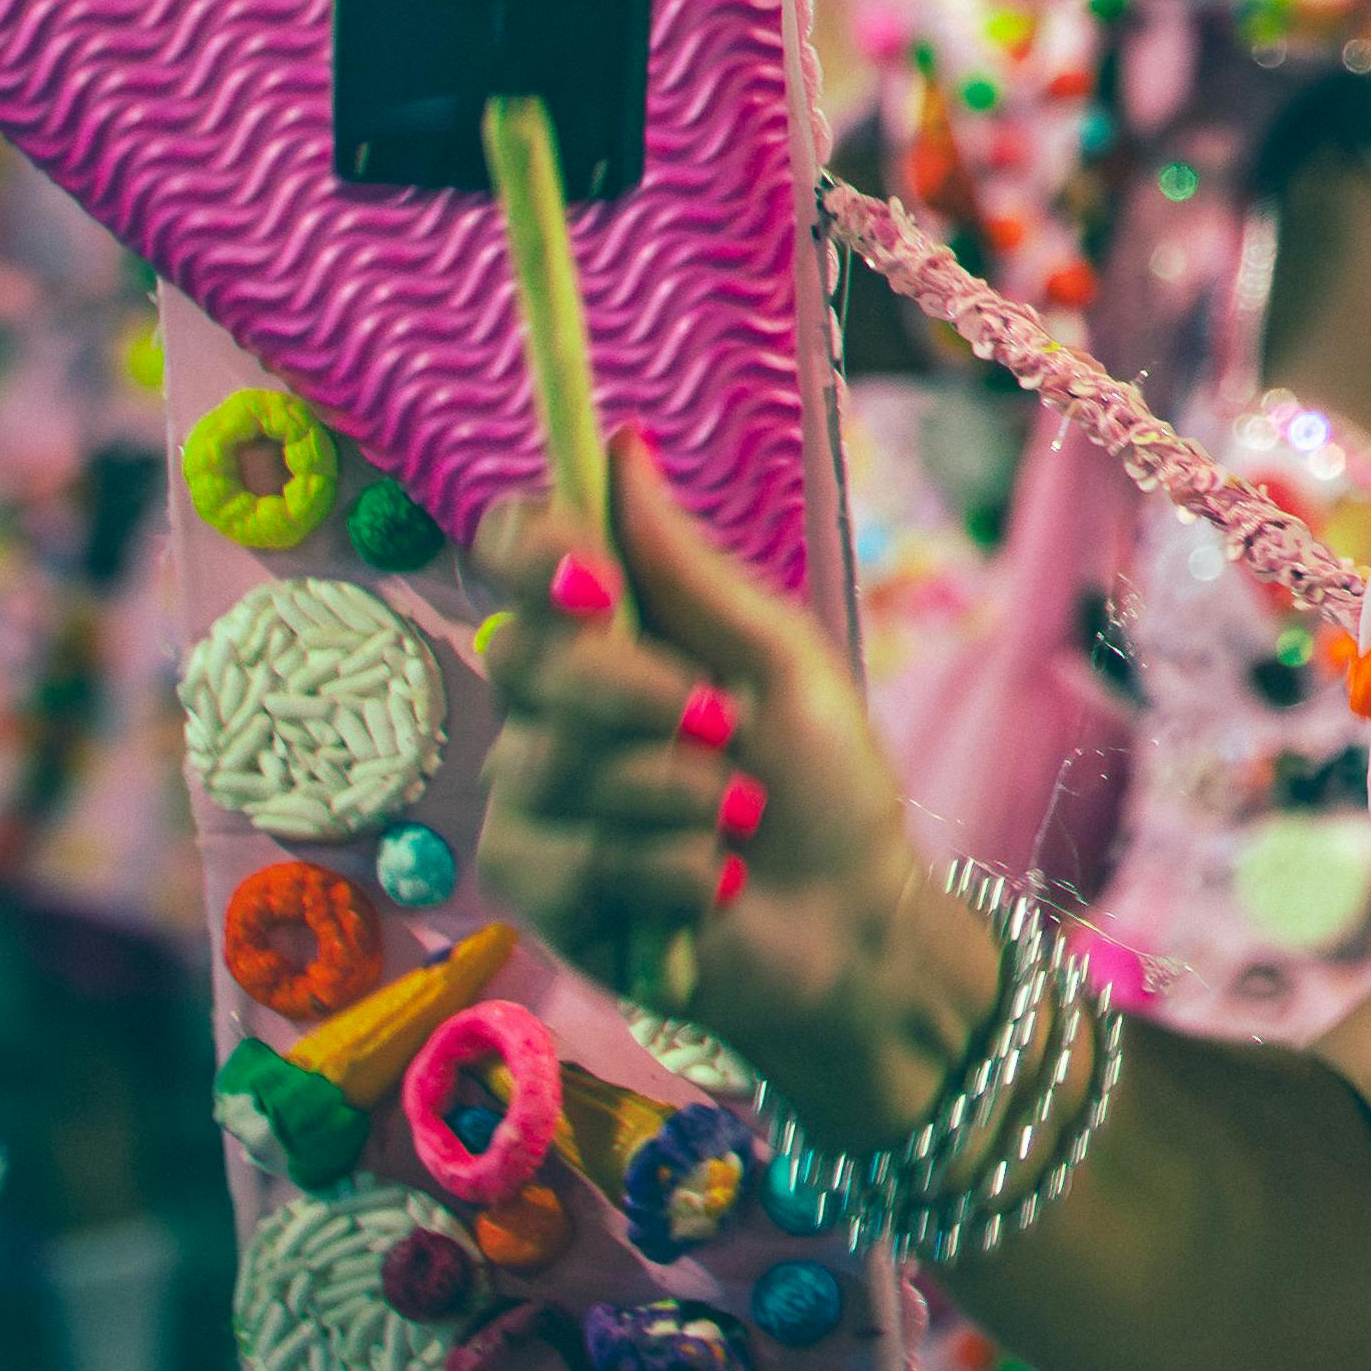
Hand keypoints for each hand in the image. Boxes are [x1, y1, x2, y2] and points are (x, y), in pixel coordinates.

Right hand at [476, 430, 982, 1136]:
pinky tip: (712, 886)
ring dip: (680, 793)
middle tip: (721, 721)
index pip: (519, 551)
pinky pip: (572, 855)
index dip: (534, 549)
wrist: (851, 924)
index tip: (593, 577)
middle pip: (522, 653)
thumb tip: (621, 446)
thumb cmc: (825, 782)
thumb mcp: (779, 660)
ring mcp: (533, 794)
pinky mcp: (537, 885)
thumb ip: (688, 569)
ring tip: (741, 820)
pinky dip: (669, 870)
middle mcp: (552, 703)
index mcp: (611, 629)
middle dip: (633, 691)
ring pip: (553, 761)